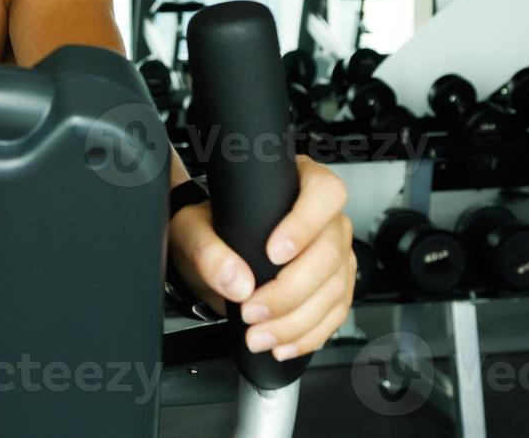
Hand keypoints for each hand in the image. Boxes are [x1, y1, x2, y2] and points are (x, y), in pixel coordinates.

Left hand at [168, 156, 354, 360]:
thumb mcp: (194, 231)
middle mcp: (325, 217)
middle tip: (253, 311)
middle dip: (290, 291)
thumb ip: (208, 251)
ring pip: (334, 288)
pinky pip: (335, 313)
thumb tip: (236, 281)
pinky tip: (283, 343)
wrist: (213, 257)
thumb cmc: (209, 230)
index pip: (324, 193)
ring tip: (260, 335)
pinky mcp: (334, 285)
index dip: (305, 224)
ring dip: (296, 321)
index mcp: (298, 184)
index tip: (274, 253)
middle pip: (330, 252)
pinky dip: (309, 334)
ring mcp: (335, 251)